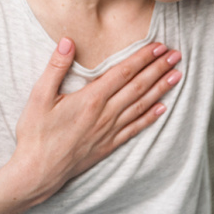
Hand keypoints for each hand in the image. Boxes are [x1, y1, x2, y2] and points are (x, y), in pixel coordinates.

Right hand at [12, 38, 180, 203]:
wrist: (37, 172)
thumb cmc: (36, 134)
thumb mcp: (39, 97)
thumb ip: (55, 67)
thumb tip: (67, 41)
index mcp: (91, 99)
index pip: (123, 72)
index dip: (142, 58)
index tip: (158, 46)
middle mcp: (105, 114)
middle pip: (138, 86)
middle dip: (159, 68)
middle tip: (176, 55)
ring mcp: (109, 131)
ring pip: (141, 105)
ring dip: (161, 89)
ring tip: (177, 75)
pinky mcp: (109, 145)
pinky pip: (135, 128)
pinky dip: (150, 117)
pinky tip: (162, 108)